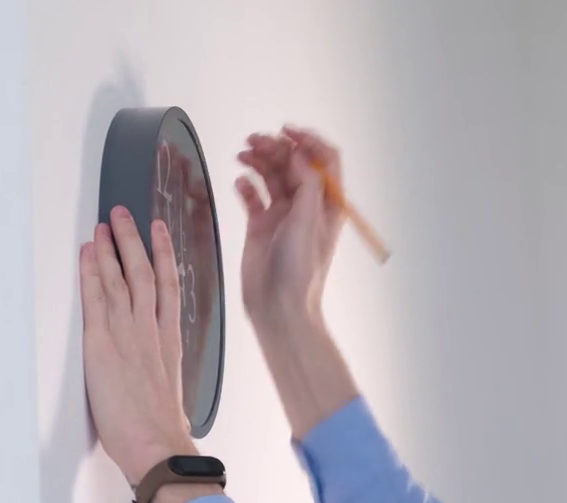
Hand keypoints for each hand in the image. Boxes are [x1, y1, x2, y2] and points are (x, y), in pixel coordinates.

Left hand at [80, 206, 196, 486]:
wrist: (157, 445)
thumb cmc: (162, 430)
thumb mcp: (172, 394)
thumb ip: (163, 373)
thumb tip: (157, 374)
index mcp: (169, 341)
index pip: (168, 286)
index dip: (164, 255)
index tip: (160, 233)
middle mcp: (151, 330)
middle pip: (144, 272)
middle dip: (134, 239)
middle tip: (126, 215)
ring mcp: (128, 333)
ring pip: (122, 277)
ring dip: (112, 246)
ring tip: (106, 223)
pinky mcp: (102, 343)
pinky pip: (97, 297)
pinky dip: (93, 271)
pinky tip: (89, 252)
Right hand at [235, 126, 345, 332]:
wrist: (277, 307)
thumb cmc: (300, 272)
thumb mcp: (309, 222)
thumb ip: (307, 185)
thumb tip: (298, 155)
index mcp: (327, 204)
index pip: (323, 160)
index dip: (308, 141)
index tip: (286, 132)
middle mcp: (306, 205)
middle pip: (293, 163)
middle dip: (275, 148)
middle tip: (254, 142)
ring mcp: (283, 214)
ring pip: (272, 175)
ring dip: (258, 160)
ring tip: (242, 155)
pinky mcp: (260, 225)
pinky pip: (253, 196)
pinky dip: (246, 185)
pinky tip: (240, 183)